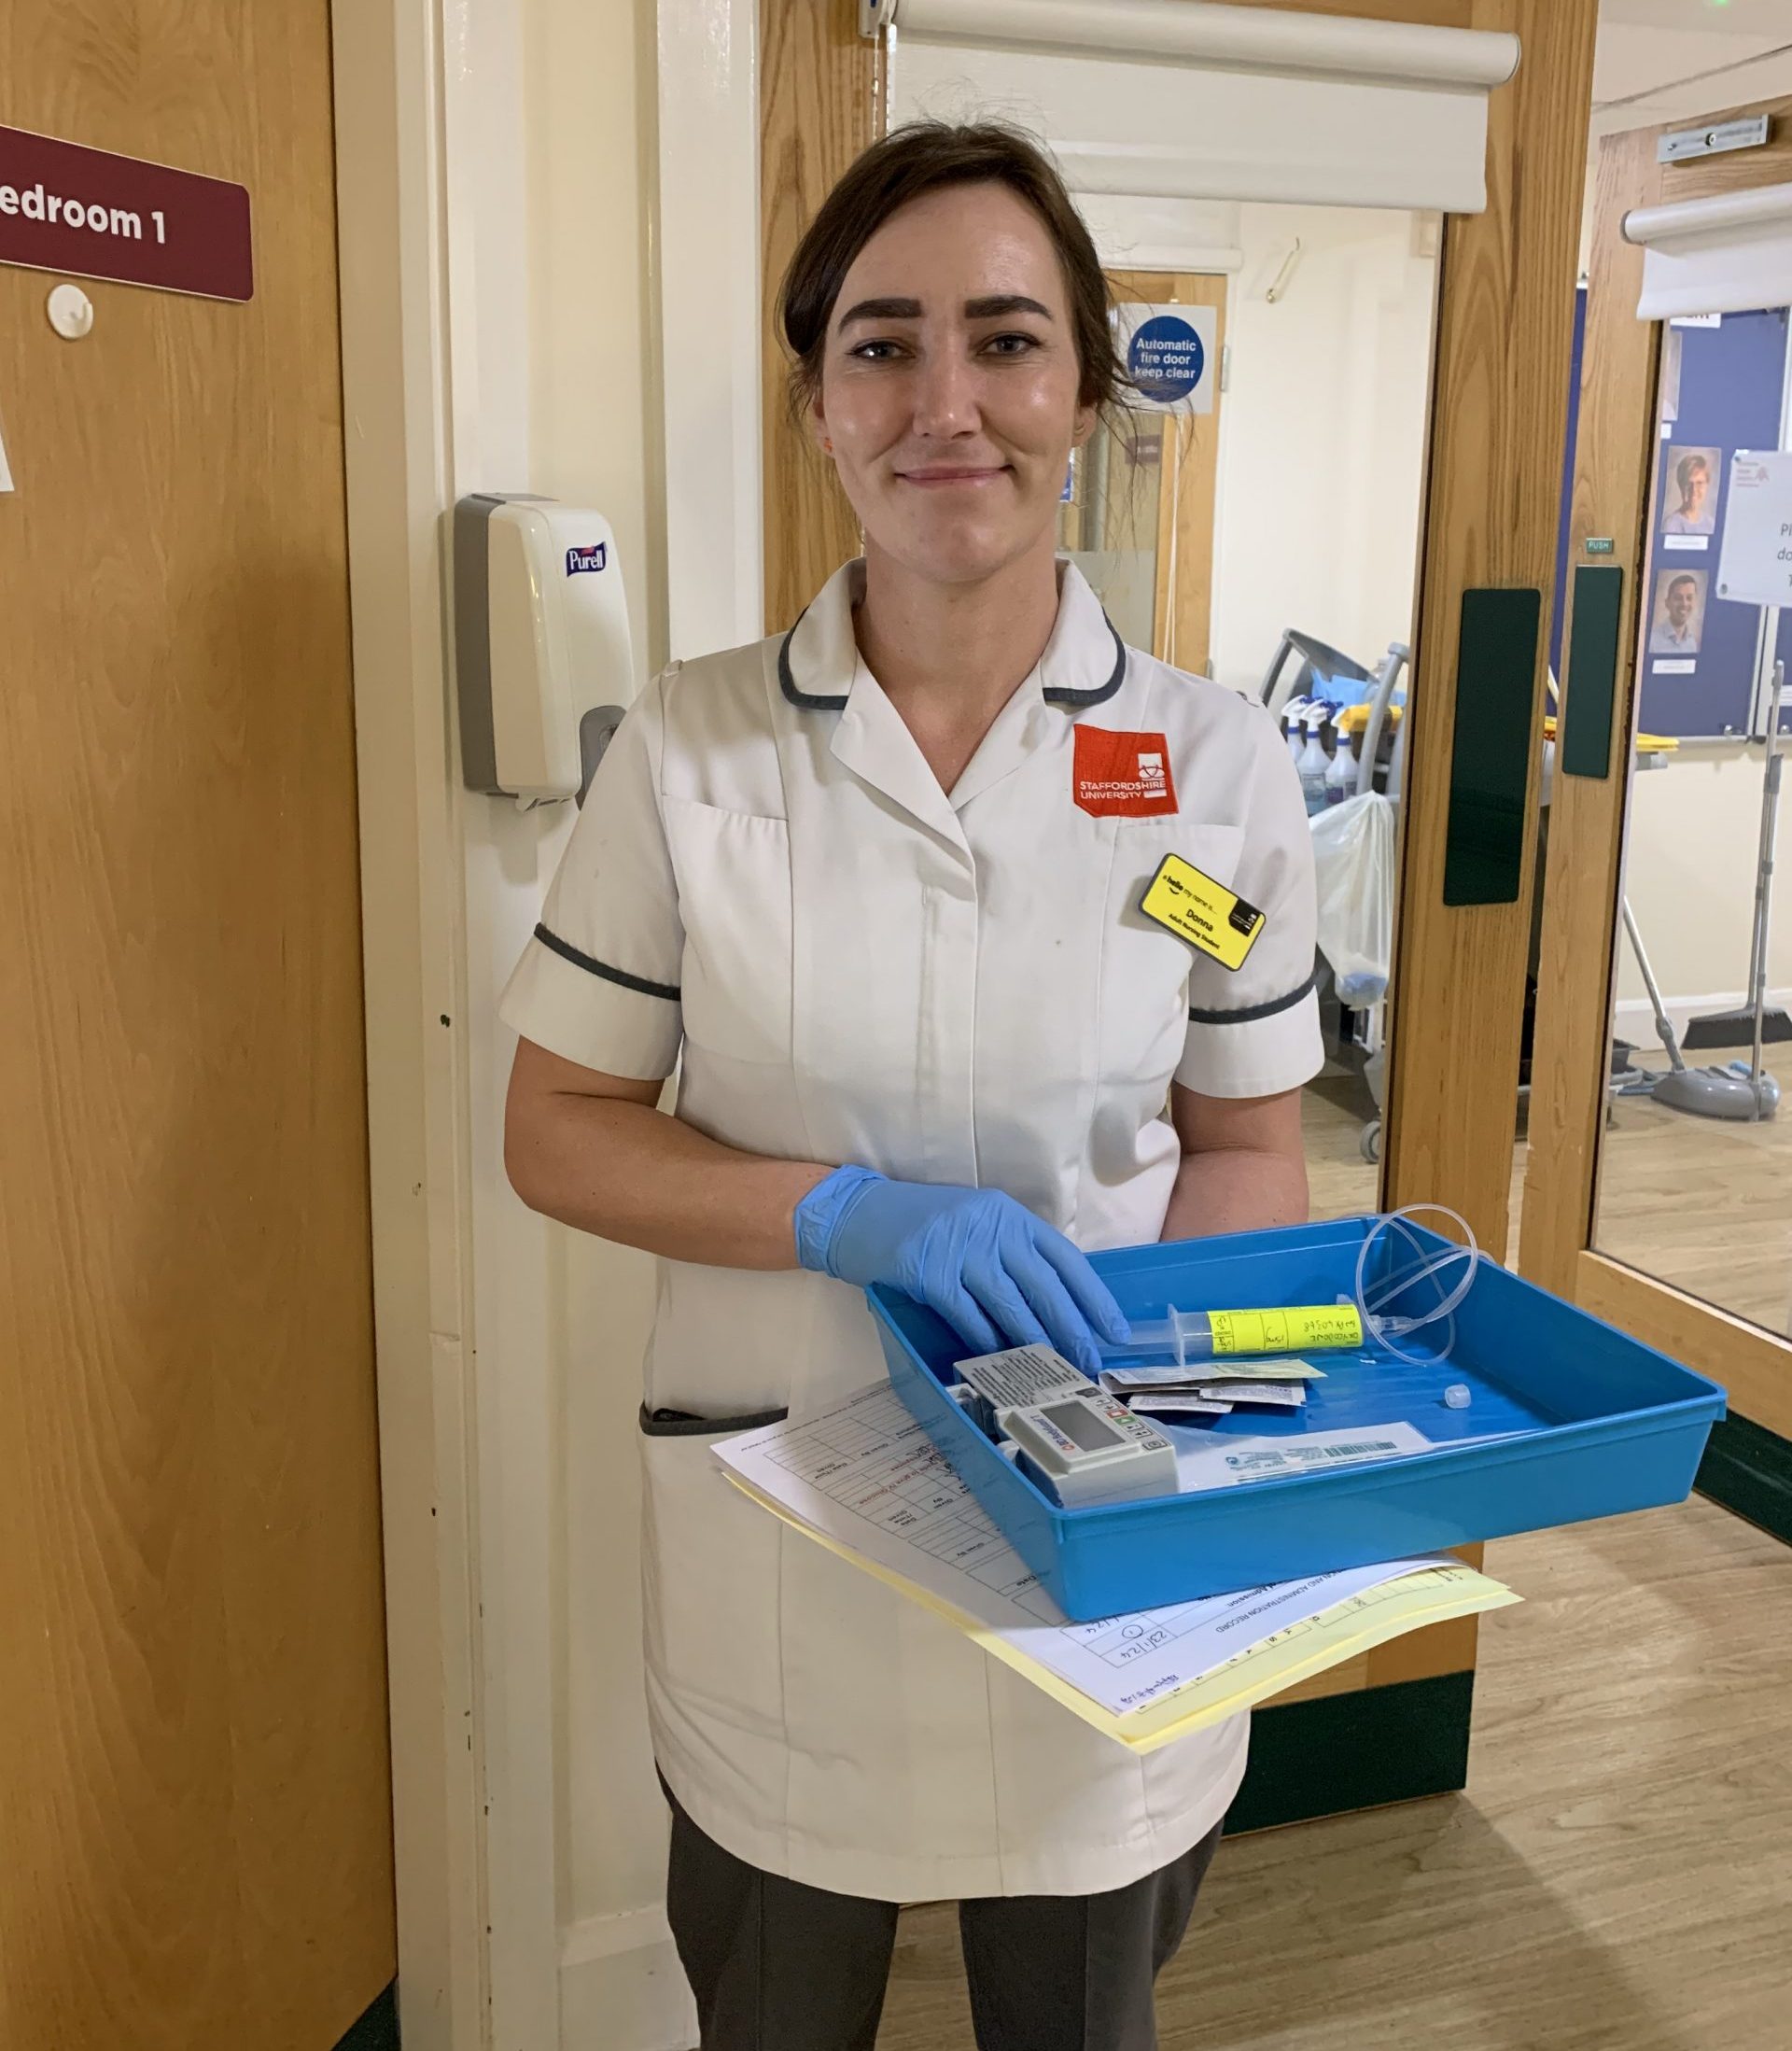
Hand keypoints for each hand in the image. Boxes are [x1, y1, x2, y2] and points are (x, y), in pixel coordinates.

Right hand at [794, 1168, 1128, 1376]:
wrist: (858, 1214)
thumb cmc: (924, 1224)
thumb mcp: (976, 1224)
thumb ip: (1012, 1253)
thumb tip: (1055, 1305)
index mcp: (1010, 1215)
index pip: (1065, 1258)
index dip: (1094, 1297)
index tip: (1115, 1330)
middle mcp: (992, 1227)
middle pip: (1045, 1286)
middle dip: (1073, 1329)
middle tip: (1091, 1363)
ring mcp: (960, 1248)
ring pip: (1011, 1305)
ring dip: (1036, 1343)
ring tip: (1055, 1370)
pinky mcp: (930, 1272)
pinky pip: (968, 1316)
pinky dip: (986, 1342)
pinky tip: (998, 1361)